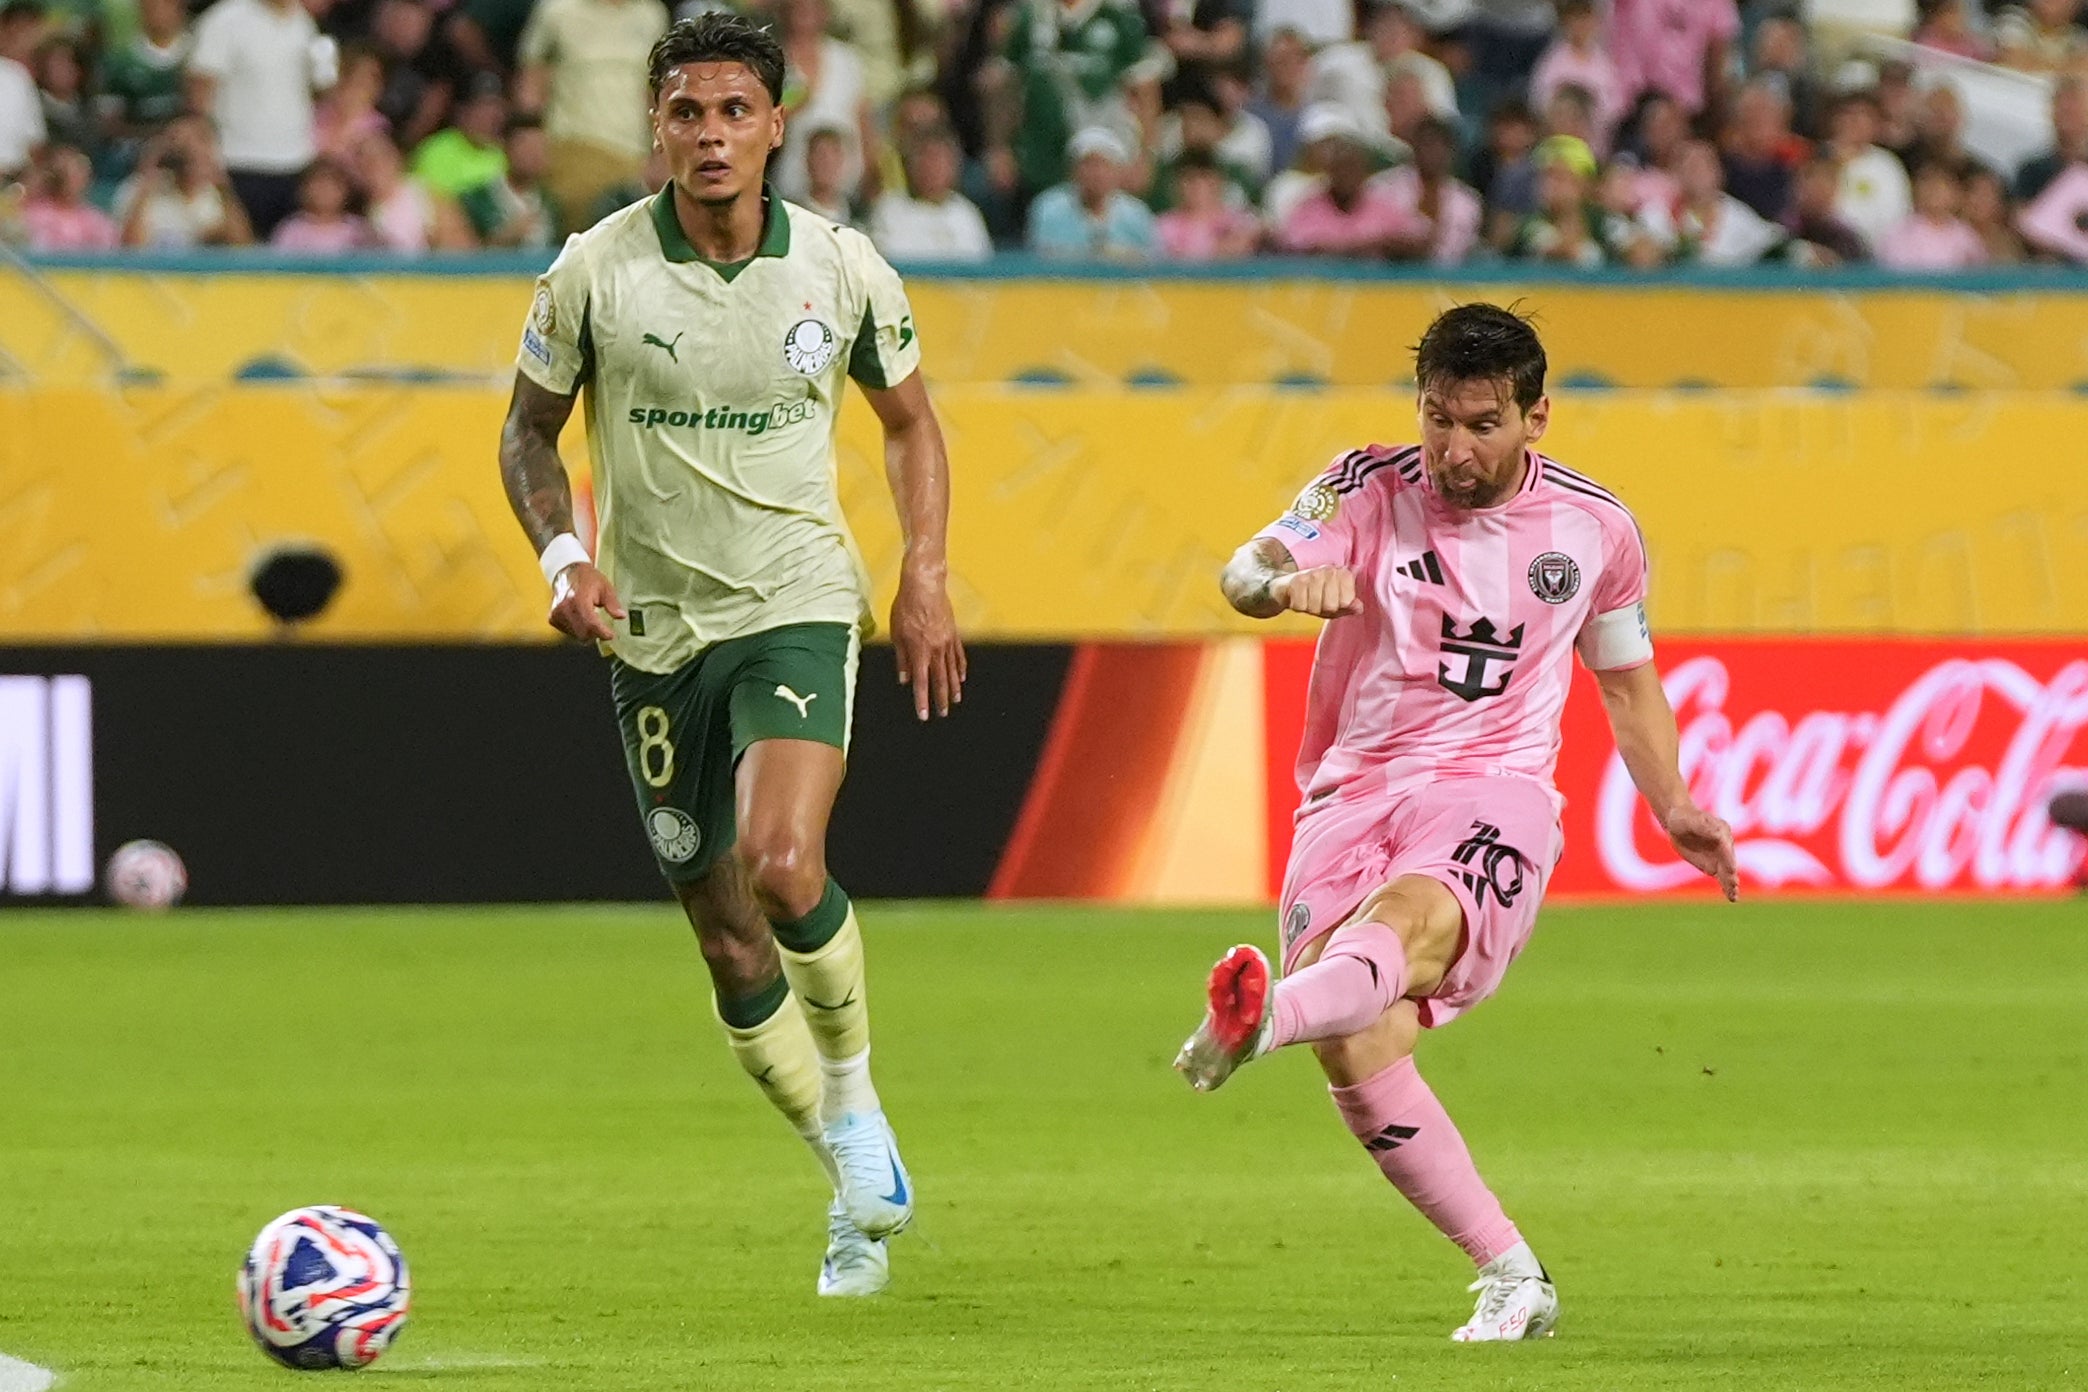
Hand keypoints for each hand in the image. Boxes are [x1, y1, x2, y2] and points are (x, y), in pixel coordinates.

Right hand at [547, 561, 624, 641]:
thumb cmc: (588, 578)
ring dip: (587, 631)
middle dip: (596, 633)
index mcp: (578, 598)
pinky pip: (569, 632)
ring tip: (590, 616)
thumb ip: (613, 603)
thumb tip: (621, 616)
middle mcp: (564, 607)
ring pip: (576, 635)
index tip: (611, 635)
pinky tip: (580, 617)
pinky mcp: (553, 618)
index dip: (602, 632)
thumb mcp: (605, 587)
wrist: (567, 571)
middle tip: (603, 626)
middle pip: (584, 633)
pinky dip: (578, 629)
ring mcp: (556, 614)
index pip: (591, 623)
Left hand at [890, 568, 964, 720]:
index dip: (922, 701)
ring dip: (953, 687)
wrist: (924, 586)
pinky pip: (959, 655)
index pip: (921, 683)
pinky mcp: (953, 634)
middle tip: (944, 713)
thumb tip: (904, 678)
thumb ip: (901, 658)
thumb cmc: (907, 606)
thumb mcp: (897, 633)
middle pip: (940, 680)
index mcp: (919, 652)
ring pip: (952, 670)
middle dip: (941, 699)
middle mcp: (935, 650)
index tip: (924, 715)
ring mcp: (947, 642)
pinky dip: (961, 668)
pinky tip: (962, 677)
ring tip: (956, 700)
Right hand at [1271, 565, 1362, 618]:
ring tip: (1306, 598)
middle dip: (1322, 609)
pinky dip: (1297, 607)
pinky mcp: (1296, 581)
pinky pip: (1301, 607)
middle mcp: (1329, 570)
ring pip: (1316, 607)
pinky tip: (1296, 597)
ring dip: (1309, 608)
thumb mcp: (1334, 604)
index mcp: (1343, 574)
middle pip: (1331, 606)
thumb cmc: (1313, 597)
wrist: (1284, 587)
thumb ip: (1349, 606)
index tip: (1330, 600)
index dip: (1337, 607)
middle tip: (1316, 600)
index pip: (1347, 602)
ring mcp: (1313, 574)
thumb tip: (1359, 607)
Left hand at [1663, 803, 1738, 901]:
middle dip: (1730, 873)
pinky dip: (1727, 887)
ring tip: (1734, 896)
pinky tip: (1732, 897)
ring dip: (1731, 883)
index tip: (1731, 869)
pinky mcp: (1714, 866)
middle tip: (1733, 884)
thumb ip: (1704, 826)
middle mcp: (1725, 845)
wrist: (1678, 823)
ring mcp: (1721, 856)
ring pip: (1727, 872)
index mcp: (1721, 830)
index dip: (1727, 857)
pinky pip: (1722, 877)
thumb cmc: (1684, 818)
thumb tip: (1718, 833)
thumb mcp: (1691, 820)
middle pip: (1729, 861)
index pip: (1725, 846)